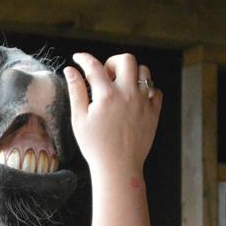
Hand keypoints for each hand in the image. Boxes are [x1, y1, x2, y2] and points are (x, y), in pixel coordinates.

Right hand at [64, 52, 162, 174]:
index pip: (94, 66)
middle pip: (126, 60)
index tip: (78, 58)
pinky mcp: (154, 112)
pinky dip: (146, 89)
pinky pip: (155, 90)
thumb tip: (70, 70)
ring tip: (120, 86)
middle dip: (113, 61)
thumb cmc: (95, 146)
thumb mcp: (79, 119)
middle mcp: (128, 94)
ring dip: (131, 73)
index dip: (83, 58)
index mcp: (106, 96)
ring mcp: (144, 102)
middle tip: (105, 74)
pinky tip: (134, 98)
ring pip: (144, 72)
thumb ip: (76, 91)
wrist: (118, 167)